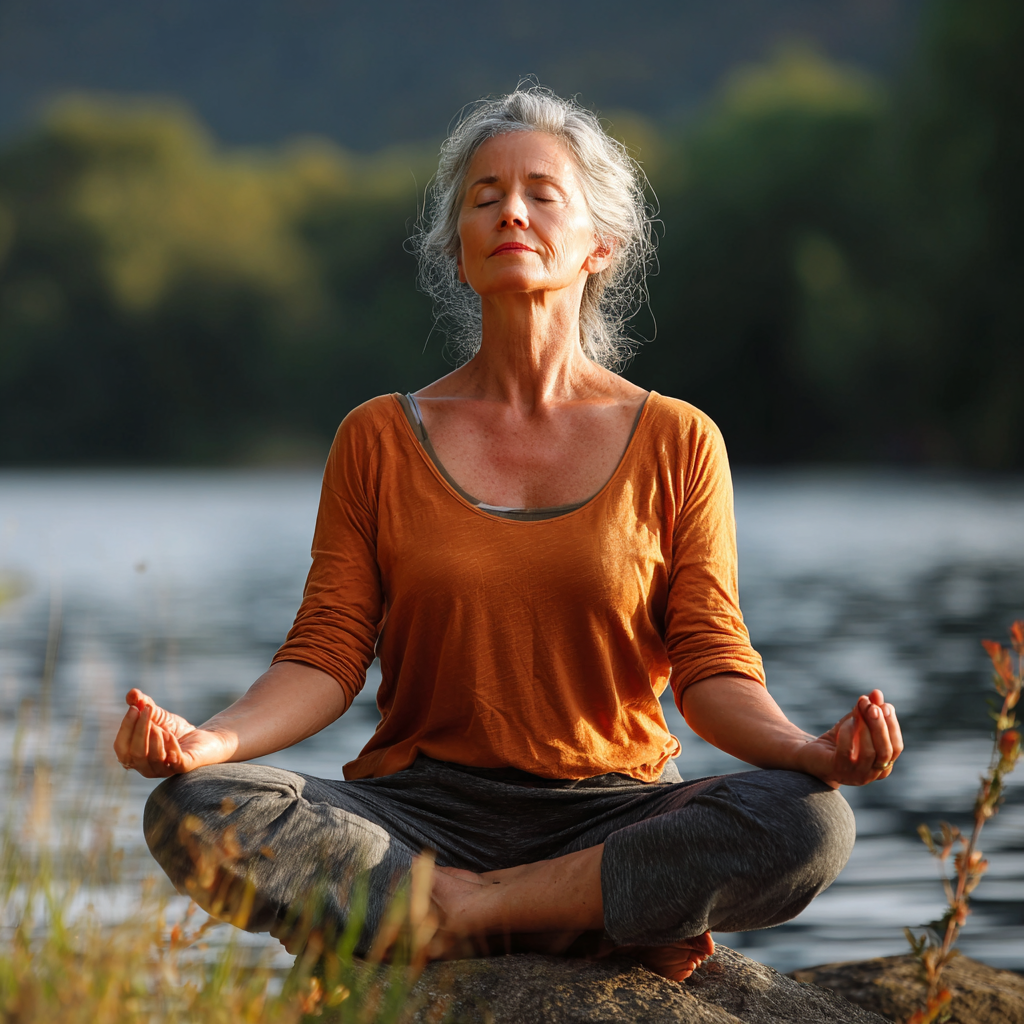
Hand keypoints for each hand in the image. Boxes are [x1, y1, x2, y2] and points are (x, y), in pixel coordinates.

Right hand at [112, 689, 231, 777]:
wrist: (204, 738)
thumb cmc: (175, 729)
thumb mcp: (156, 714)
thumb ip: (142, 704)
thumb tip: (132, 693)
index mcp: (134, 757)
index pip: (121, 747)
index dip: (126, 728)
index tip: (134, 708)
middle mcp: (147, 768)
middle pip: (136, 754)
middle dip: (140, 729)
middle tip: (148, 709)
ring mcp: (165, 770)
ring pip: (154, 759)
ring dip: (155, 738)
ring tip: (161, 725)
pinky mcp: (184, 768)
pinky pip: (175, 762)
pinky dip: (172, 748)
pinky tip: (172, 735)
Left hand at [796, 689, 903, 787]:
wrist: (809, 754)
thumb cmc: (837, 740)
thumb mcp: (854, 722)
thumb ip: (867, 710)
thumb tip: (877, 693)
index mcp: (882, 765)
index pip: (896, 748)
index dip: (892, 726)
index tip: (885, 705)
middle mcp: (872, 774)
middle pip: (886, 751)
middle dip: (880, 726)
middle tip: (872, 706)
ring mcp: (855, 776)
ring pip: (869, 753)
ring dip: (865, 727)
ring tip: (858, 709)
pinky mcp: (837, 770)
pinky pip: (846, 752)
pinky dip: (848, 735)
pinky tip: (845, 724)